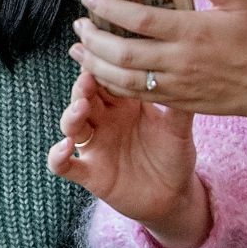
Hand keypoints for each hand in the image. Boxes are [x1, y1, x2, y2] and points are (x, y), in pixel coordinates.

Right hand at [47, 71, 208, 247]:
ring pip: (72, 125)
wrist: (173, 195)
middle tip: (88, 76)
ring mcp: (95, 146)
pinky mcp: (90, 173)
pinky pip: (64, 165)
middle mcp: (104, 121)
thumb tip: (189, 73)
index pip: (106, 80)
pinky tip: (66, 147)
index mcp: (124, 105)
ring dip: (72, 114)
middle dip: (83, 86)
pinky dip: (57, 156)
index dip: (101, 67)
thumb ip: (178, 105)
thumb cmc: (175, 155)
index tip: (100, 52)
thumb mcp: (178, 129)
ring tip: (81, 106)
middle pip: (85, 97)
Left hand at [71, 0, 246, 125]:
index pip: (140, 20)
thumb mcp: (240, 5)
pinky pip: (137, 96)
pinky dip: (113, 85)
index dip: (109, 9)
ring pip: (124, 80)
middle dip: (94, 39)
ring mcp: (177, 84)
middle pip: (124, 54)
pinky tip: (101, 73)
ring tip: (78, 49)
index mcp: (192, 31)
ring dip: (95, 65)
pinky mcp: (177, 101)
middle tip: (80, 25)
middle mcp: (180, 60)